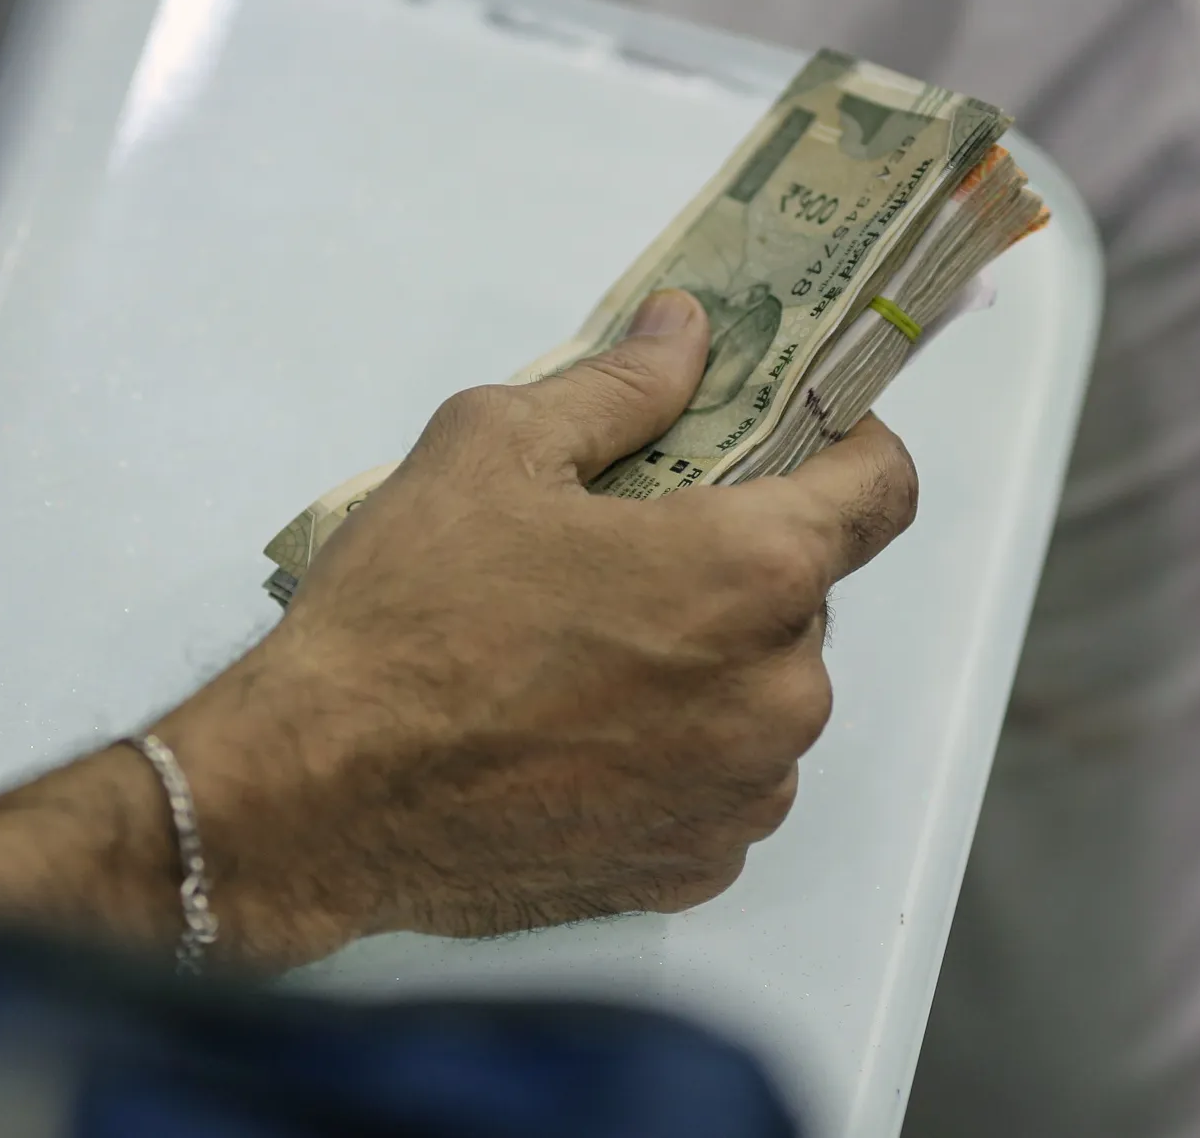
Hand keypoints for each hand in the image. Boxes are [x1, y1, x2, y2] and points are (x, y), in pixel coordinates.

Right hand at [156, 289, 919, 964]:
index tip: (798, 440)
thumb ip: (620, 384)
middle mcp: (778, 693)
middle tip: (628, 552)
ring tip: (586, 656)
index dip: (850, 448)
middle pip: (806, 596)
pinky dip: (676, 753)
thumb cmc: (405, 617)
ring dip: (709, 665)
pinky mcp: (695, 865)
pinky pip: (723, 784)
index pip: (884, 490)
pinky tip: (576, 738)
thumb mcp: (494, 448)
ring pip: (764, 695)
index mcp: (752, 571)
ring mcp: (743, 793)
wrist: (316, 799)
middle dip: (738, 563)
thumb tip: (685, 334)